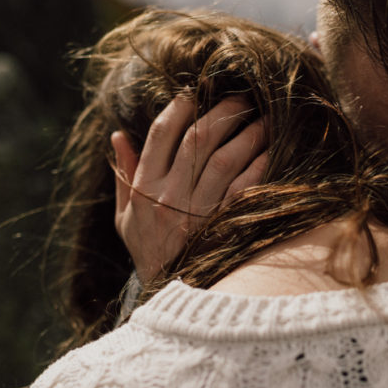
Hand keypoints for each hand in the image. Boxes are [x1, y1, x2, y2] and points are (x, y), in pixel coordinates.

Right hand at [111, 95, 268, 282]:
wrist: (172, 295)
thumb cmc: (149, 250)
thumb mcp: (126, 217)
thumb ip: (124, 175)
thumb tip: (117, 135)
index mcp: (145, 188)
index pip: (161, 135)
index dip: (180, 108)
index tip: (195, 93)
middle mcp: (170, 196)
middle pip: (198, 139)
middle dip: (222, 112)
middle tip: (242, 98)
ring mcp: (197, 211)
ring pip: (225, 158)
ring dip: (247, 134)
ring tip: (264, 118)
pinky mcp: (224, 226)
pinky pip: (245, 188)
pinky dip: (259, 167)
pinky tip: (270, 152)